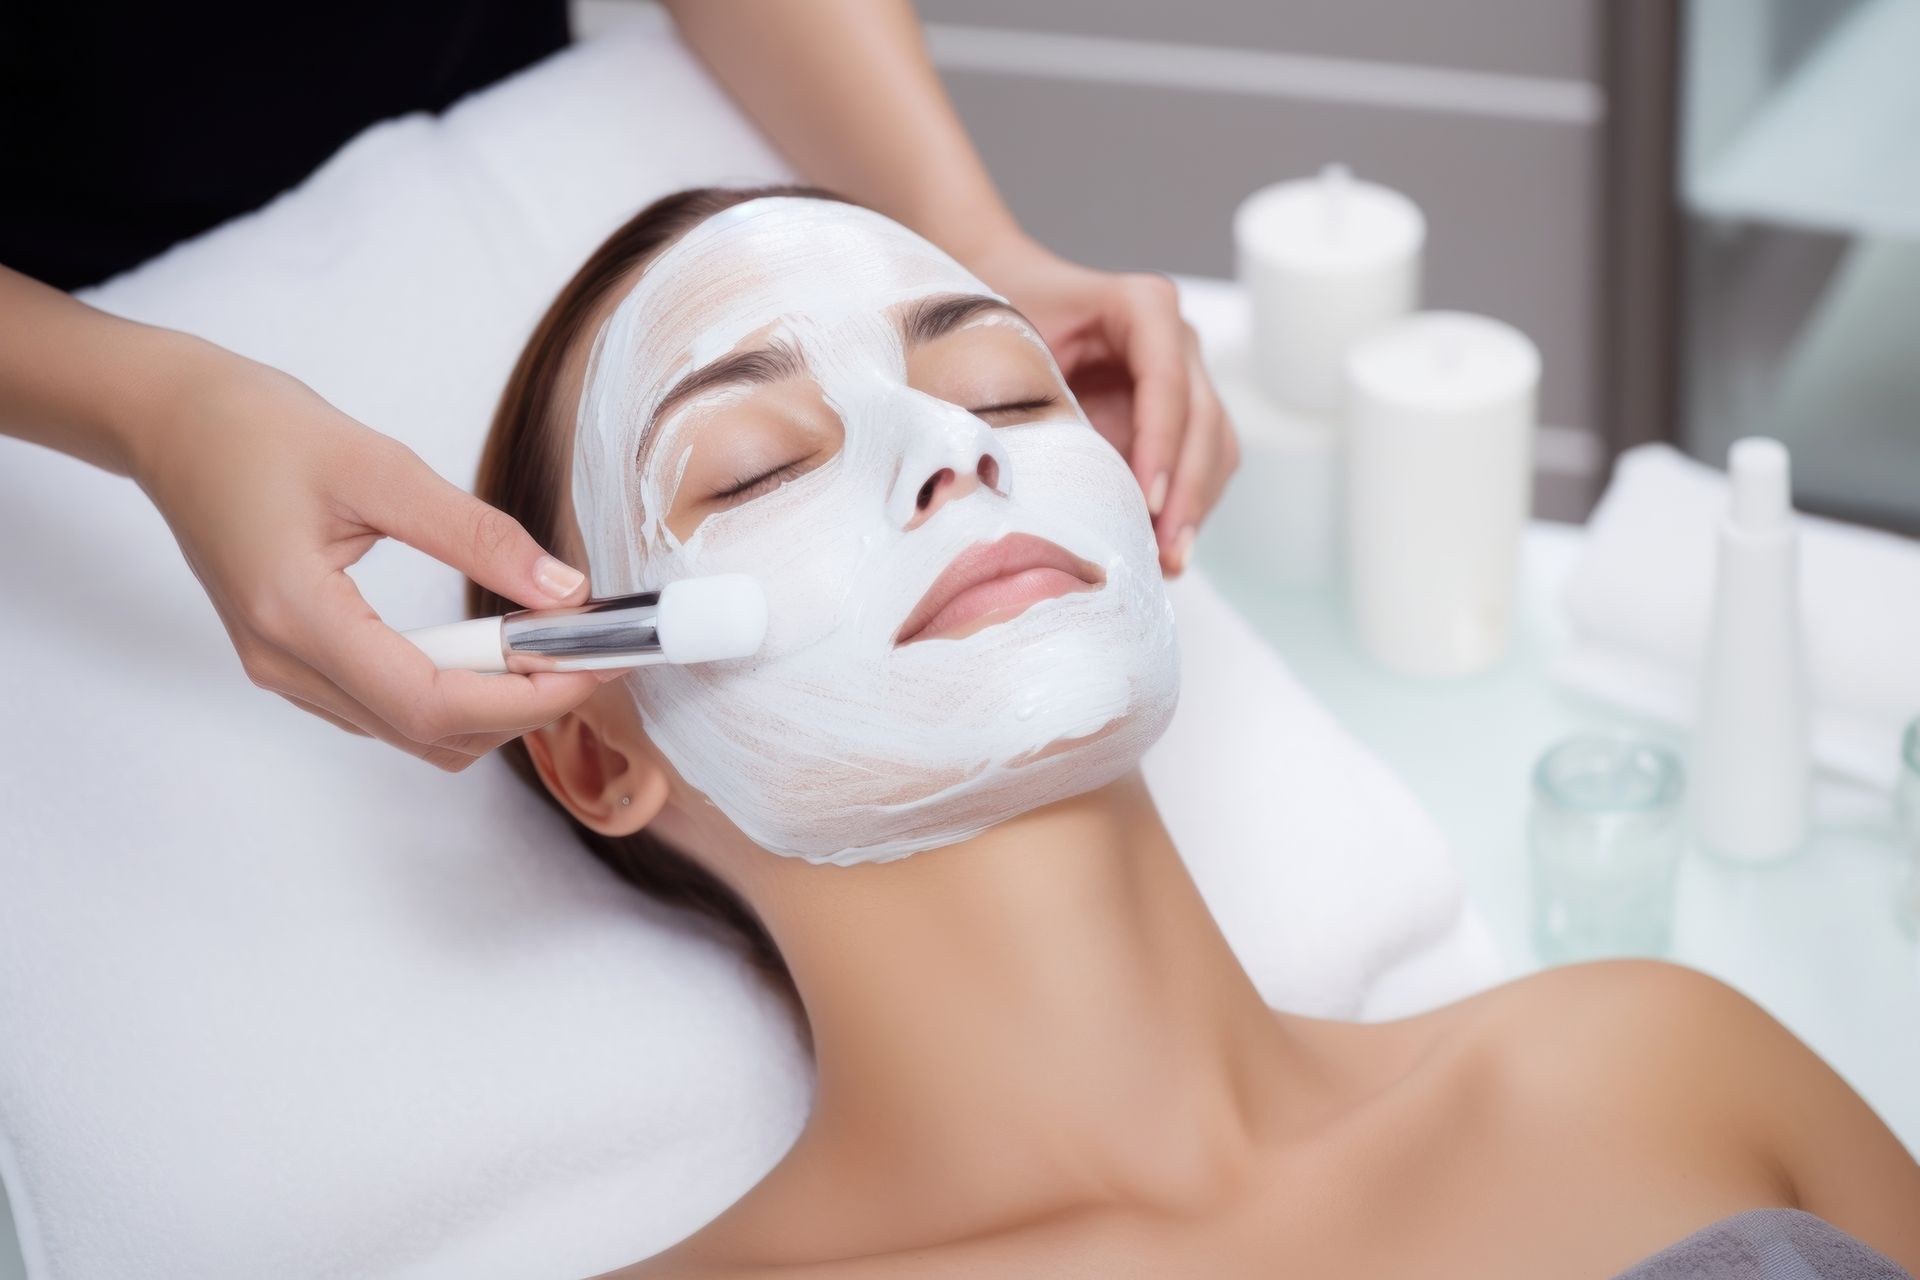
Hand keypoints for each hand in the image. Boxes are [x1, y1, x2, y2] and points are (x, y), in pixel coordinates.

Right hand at [125, 335, 613, 770]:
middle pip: (425, 734)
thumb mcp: (380, 466)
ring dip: (487, 706)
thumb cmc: (256, 430)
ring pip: (407, 733)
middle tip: (586, 656)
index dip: (521, 701)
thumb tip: (561, 590)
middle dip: (518, 708)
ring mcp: (282, 670)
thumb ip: (476, 534)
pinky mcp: (291, 661)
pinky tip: (488, 647)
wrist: (173, 423)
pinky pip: (384, 709)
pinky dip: (450, 692)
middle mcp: (284, 663)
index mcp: (296, 616)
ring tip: (544, 646)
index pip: (430, 704)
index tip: (589, 670)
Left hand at [962, 234, 1239, 576]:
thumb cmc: (1006, 320)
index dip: (1161, 445)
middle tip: (1166, 552)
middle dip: (1188, 490)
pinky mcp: (1183, 411)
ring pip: (1216, 445)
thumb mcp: (1010, 351)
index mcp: (1142, 306)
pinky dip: (1190, 504)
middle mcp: (1177, 338)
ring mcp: (1187, 373)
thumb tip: (1023, 481)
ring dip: (1198, 505)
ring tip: (1168, 562)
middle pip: (1204, 418)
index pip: (1166, 382)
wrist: (1011, 297)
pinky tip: (1165, 546)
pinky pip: (1204, 461)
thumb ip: (1031, 400)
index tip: (1148, 501)